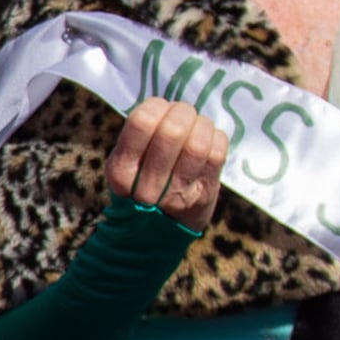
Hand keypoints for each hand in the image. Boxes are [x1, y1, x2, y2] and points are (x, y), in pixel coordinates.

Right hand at [104, 97, 230, 230]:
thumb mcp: (125, 165)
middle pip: (173, 131)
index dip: (157, 106)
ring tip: (197, 126)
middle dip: (182, 112)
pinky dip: (216, 137)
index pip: (142, 122)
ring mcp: (179, 193)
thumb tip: (169, 103)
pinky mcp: (205, 195)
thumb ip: (139, 136)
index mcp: (121, 171)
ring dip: (202, 124)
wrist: (154, 236)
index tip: (160, 108)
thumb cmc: (139, 186)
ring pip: (199, 142)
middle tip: (183, 113)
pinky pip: (218, 152)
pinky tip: (209, 141)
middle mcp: (148, 186)